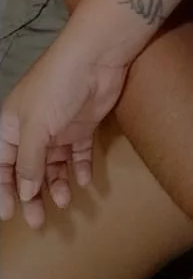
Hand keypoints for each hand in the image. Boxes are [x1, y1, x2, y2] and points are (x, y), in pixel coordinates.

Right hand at [0, 32, 127, 228]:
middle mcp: (33, 128)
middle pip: (28, 169)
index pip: (2, 164)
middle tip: (38, 220)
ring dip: (56, 184)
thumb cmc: (57, 86)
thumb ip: (29, 163)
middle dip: (31, 195)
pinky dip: (80, 169)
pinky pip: (79, 153)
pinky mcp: (83, 125)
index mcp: (12, 125)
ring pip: (54, 165)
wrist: (96, 58)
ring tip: (65, 201)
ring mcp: (59, 127)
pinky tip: (84, 181)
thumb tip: (25, 193)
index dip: (3, 190)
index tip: (8, 214)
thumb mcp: (36, 127)